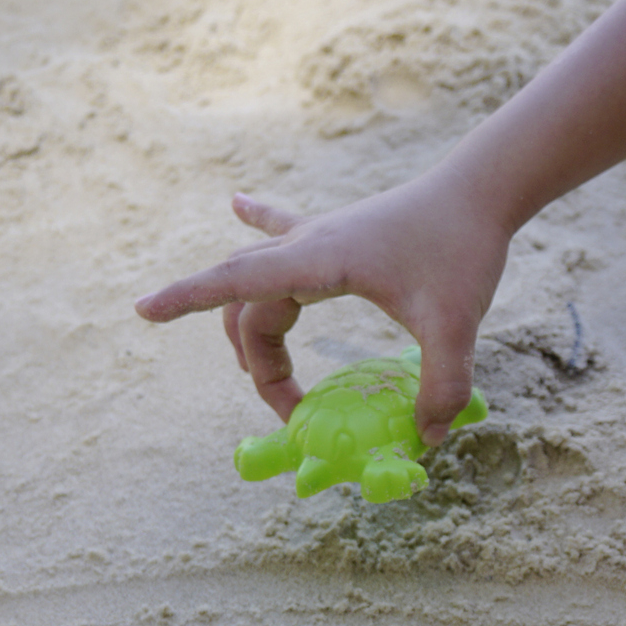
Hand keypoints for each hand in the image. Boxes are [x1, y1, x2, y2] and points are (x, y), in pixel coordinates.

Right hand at [135, 171, 510, 443]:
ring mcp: (320, 235)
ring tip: (266, 374)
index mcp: (319, 260)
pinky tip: (235, 204)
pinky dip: (256, 223)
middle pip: (251, 305)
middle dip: (257, 362)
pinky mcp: (338, 233)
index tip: (144, 312)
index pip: (236, 282)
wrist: (481, 189)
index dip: (188, 298)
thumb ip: (443, 384)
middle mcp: (308, 245)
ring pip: (259, 279)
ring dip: (254, 325)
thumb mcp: (457, 325)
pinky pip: (282, 230)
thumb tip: (427, 437)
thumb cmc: (464, 248)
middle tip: (294, 412)